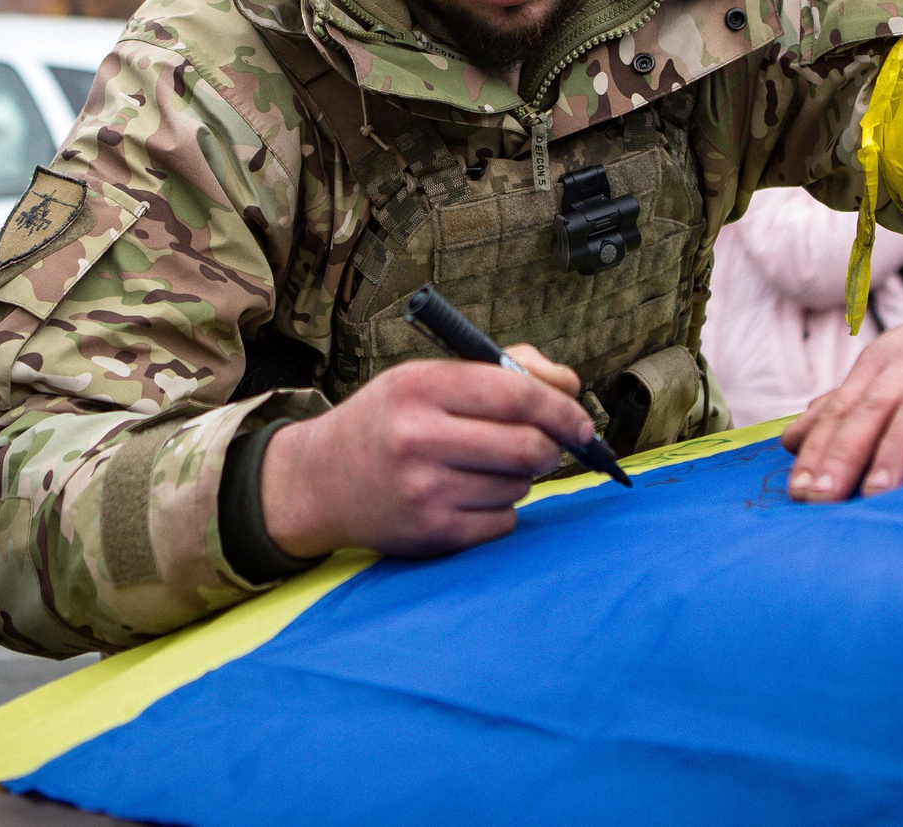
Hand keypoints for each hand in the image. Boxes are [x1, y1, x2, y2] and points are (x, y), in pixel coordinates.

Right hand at [260, 345, 590, 559]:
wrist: (320, 481)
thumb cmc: (387, 421)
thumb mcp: (427, 376)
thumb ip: (502, 370)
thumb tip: (570, 388)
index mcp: (420, 386)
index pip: (515, 393)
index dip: (561, 407)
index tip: (581, 419)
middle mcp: (418, 437)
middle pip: (528, 447)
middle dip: (552, 447)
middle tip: (549, 445)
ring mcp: (423, 490)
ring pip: (519, 486)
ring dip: (522, 477)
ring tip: (488, 466)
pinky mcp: (430, 534)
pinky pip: (503, 522)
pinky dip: (502, 508)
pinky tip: (471, 495)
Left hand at [780, 254, 902, 501]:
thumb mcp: (895, 368)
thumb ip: (847, 405)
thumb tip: (791, 440)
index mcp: (882, 363)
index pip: (842, 411)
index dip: (818, 452)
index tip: (798, 495)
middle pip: (873, 409)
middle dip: (844, 455)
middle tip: (822, 500)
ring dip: (898, 448)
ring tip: (878, 492)